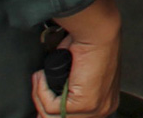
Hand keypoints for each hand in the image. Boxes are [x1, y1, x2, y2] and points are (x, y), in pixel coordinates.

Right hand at [37, 0, 119, 117]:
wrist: (98, 32)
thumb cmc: (88, 45)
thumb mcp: (77, 75)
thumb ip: (67, 92)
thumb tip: (44, 107)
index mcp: (105, 103)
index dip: (50, 108)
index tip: (40, 99)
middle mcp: (104, 109)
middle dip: (42, 104)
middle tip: (38, 85)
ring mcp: (96, 108)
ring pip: (52, 115)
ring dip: (40, 95)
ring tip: (40, 77)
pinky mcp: (85, 104)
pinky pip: (51, 106)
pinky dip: (41, 90)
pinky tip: (43, 75)